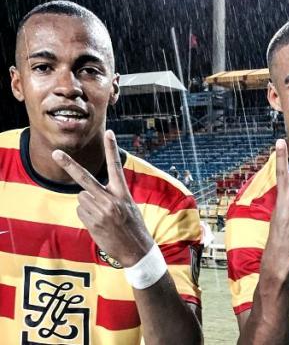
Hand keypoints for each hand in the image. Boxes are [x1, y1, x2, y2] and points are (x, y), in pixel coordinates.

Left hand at [52, 130, 153, 266]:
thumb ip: (111, 196)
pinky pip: (81, 211)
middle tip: (56, 153)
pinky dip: (87, 216)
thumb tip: (86, 194)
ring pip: (82, 198)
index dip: (112, 149)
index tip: (109, 132)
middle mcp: (111, 199)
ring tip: (103, 217)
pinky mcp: (92, 222)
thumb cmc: (133, 228)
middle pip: (85, 178)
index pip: (116, 166)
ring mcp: (100, 211)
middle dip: (69, 165)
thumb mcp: (129, 207)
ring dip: (88, 205)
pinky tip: (99, 224)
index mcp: (123, 193)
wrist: (137, 250)